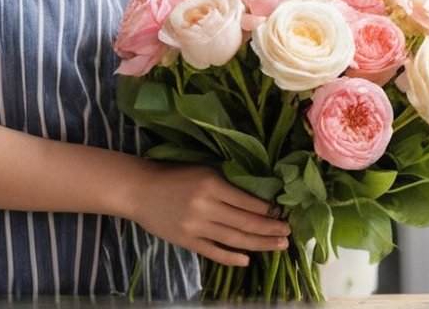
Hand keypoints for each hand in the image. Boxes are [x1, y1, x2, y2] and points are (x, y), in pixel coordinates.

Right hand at [127, 163, 290, 266]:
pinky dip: (231, 258)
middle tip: (288, 233)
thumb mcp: (203, 170)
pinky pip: (213, 252)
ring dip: (259, 244)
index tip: (282, 213)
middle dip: (270, 230)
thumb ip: (226, 184)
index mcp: (211, 184)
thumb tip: (258, 199)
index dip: (268, 210)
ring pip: (235, 239)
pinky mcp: (187, 241)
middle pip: (246, 223)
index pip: (248, 201)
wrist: (140, 190)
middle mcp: (206, 206)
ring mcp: (196, 227)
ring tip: (278, 246)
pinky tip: (247, 260)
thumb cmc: (174, 175)